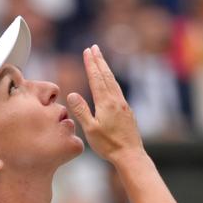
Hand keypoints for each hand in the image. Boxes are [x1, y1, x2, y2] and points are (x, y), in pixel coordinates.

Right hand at [67, 45, 142, 161]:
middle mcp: (116, 100)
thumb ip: (81, 111)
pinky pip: (118, 90)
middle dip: (99, 61)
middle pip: (106, 76)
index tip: (87, 51)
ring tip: (101, 60)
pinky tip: (111, 82)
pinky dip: (112, 80)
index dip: (91, 64)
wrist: (130, 155)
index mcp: (106, 103)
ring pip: (113, 82)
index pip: (96, 78)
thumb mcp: (90, 129)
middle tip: (94, 48)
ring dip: (106, 69)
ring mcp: (123, 105)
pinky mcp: (127, 111)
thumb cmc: (109, 145)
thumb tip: (72, 94)